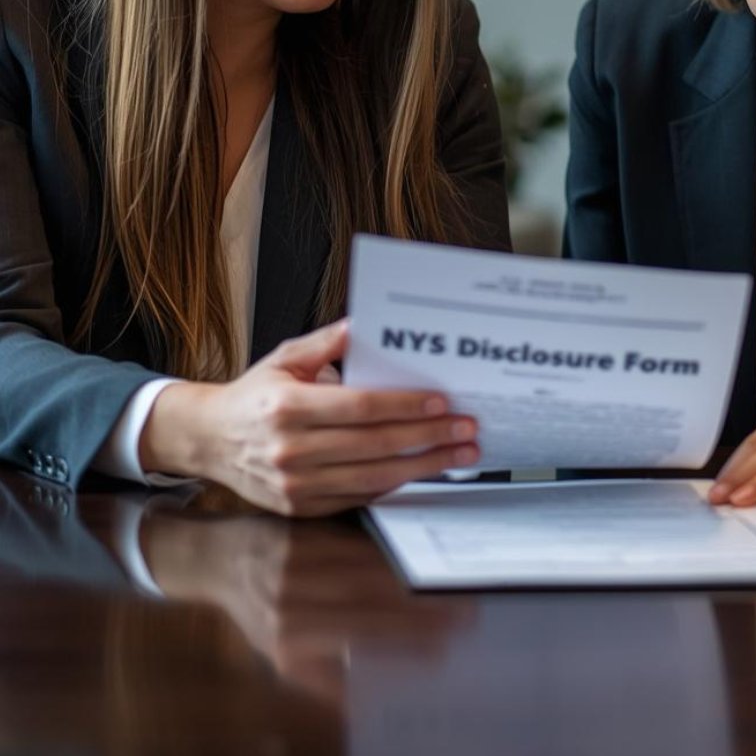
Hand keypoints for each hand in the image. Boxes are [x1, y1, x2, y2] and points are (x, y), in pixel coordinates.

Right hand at [139, 319, 479, 515]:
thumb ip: (327, 342)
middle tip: (466, 428)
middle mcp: (290, 450)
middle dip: (428, 436)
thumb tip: (365, 325)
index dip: (404, 405)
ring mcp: (295, 485)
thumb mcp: (285, 357)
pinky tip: (424, 469)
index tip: (441, 401)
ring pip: (373, 478)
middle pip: (374, 445)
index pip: (359, 408)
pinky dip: (395, 483)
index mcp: (286, 408)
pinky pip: (359, 497)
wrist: (210, 441)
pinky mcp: (301, 508)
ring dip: (424, 466)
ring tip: (460, 453)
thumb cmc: (254, 394)